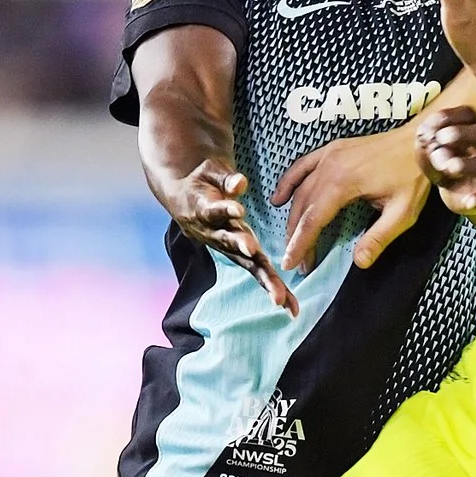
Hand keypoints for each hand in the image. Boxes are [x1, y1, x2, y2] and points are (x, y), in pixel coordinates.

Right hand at [168, 156, 295, 315]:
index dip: (225, 210)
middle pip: (232, 244)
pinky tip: (290, 305)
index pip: (215, 211)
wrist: (185, 198)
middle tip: (255, 253)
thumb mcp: (209, 172)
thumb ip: (225, 179)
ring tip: (281, 298)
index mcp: (204, 210)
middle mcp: (216, 233)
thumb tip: (240, 183)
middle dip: (245, 251)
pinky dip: (272, 285)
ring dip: (265, 280)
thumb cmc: (202, 181)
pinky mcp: (239, 254)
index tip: (238, 210)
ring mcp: (229, 246)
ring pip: (247, 264)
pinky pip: (256, 270)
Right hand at [273, 122, 430, 274]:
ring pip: (300, 189)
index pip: (313, 219)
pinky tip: (279, 198)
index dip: (301, 243)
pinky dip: (288, 182)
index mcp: (343, 183)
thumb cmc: (413, 177)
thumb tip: (359, 262)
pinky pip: (301, 166)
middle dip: (296, 235)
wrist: (418, 142)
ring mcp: (328, 155)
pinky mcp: (331, 149)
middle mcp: (329, 166)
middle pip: (303, 207)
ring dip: (292, 216)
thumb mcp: (402, 213)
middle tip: (297, 260)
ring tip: (291, 239)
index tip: (292, 264)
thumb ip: (379, 238)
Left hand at [415, 105, 475, 221]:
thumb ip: (425, 141)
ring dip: (467, 164)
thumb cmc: (446, 164)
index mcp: (472, 130)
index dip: (450, 116)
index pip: (469, 114)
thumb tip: (424, 135)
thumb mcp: (430, 151)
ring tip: (448, 167)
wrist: (459, 193)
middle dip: (461, 134)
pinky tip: (469, 201)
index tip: (430, 125)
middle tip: (440, 139)